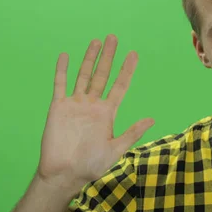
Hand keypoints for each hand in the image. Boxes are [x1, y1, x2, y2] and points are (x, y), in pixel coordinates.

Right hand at [36, 34, 153, 192]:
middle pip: (102, 75)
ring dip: (89, 58)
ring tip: (96, 41)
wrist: (64, 174)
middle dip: (108, 57)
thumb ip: (132, 133)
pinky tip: (65, 56)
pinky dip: (62, 70)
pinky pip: (60, 85)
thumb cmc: (91, 166)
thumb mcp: (116, 149)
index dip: (127, 70)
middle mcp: (92, 105)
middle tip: (113, 38)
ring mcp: (75, 104)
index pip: (120, 86)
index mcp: (107, 113)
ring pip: (83, 75)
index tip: (134, 54)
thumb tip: (152, 119)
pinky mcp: (58, 107)